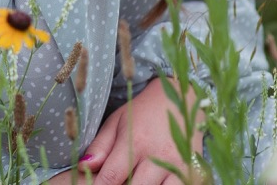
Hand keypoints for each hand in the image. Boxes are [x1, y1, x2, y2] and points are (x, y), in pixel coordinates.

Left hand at [72, 78, 202, 184]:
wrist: (182, 100)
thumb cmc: (144, 113)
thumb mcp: (117, 122)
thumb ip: (99, 146)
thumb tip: (83, 168)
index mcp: (136, 141)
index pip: (112, 176)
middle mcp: (159, 157)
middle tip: (116, 182)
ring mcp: (179, 167)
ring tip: (135, 180)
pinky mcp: (193, 174)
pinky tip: (152, 182)